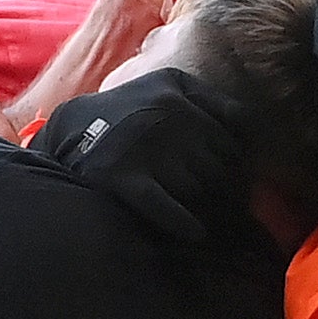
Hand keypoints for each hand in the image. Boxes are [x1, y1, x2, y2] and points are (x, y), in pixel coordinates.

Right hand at [35, 73, 239, 244]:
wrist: (65, 130)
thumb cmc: (123, 113)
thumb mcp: (162, 85)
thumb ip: (205, 97)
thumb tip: (252, 130)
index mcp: (176, 88)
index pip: (235, 128)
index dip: (242, 158)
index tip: (239, 177)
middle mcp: (165, 112)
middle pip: (221, 161)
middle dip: (228, 187)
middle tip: (229, 209)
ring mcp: (145, 145)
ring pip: (201, 187)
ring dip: (210, 209)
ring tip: (213, 222)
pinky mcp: (123, 177)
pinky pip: (169, 209)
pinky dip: (186, 225)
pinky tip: (194, 233)